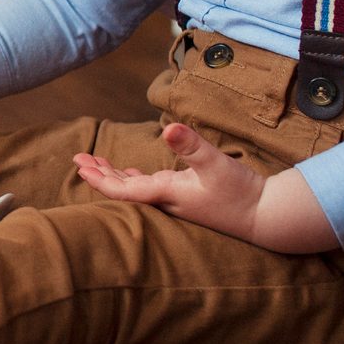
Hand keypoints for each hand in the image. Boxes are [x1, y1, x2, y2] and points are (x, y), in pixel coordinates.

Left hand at [73, 122, 263, 227]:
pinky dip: (135, 177)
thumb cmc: (240, 191)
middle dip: (99, 174)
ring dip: (114, 175)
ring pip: (136, 188)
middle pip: (124, 189)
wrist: (266, 216)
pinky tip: (130, 171)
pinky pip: (152, 188)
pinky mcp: (186, 198)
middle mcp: (166, 200)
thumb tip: (169, 127)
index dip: (99, 179)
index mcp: (167, 193)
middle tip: (78, 159)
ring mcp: (176, 200)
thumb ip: (192, 145)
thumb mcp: (216, 163)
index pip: (123, 190)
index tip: (80, 166)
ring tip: (94, 163)